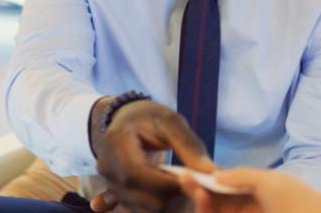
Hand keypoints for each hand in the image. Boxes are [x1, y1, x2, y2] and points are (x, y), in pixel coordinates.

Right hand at [90, 99, 213, 212]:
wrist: (126, 121)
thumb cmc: (148, 118)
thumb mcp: (171, 122)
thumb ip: (190, 147)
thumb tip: (212, 173)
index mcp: (116, 144)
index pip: (137, 175)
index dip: (166, 184)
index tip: (193, 181)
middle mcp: (107, 168)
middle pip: (141, 198)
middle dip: (172, 197)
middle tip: (194, 186)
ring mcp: (109, 184)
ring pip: (142, 209)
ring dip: (168, 204)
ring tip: (184, 187)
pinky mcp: (116, 195)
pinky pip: (138, 210)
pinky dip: (157, 207)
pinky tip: (170, 195)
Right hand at [177, 168, 320, 212]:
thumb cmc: (296, 200)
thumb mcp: (269, 181)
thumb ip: (242, 176)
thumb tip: (216, 174)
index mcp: (257, 194)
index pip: (225, 187)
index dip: (207, 181)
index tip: (188, 172)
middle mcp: (249, 209)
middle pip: (217, 202)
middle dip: (200, 192)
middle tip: (186, 180)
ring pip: (217, 212)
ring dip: (203, 204)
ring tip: (197, 192)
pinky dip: (210, 211)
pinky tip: (203, 203)